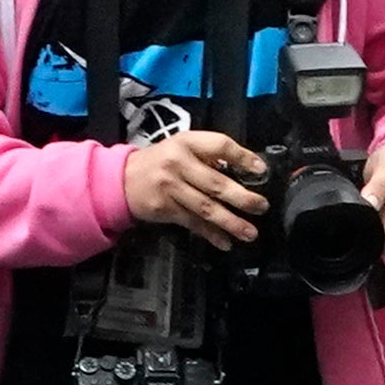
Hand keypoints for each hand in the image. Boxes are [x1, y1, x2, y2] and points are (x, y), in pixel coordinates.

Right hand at [125, 130, 266, 248]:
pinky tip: (225, 242)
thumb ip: (207, 156)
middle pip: (216, 183)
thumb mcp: (182, 148)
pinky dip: (210, 234)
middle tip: (261, 206)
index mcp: (187, 143)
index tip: (260, 169)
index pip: (220, 145)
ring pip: (206, 208)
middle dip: (242, 198)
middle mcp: (179, 163)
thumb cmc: (160, 162)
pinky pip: (193, 223)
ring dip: (231, 222)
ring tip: (250, 232)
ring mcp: (171, 187)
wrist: (123, 179)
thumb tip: (243, 172)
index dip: (242, 157)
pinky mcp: (165, 208)